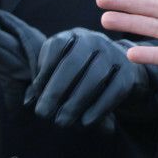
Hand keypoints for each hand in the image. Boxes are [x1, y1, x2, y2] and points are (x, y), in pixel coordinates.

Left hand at [24, 30, 141, 128]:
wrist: (119, 69)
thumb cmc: (81, 72)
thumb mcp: (61, 69)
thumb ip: (43, 82)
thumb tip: (29, 101)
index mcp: (73, 35)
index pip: (55, 48)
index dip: (43, 73)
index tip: (34, 96)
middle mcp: (94, 40)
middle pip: (73, 63)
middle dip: (55, 91)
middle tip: (43, 114)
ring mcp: (114, 55)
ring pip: (94, 78)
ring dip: (75, 102)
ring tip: (62, 121)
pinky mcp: (128, 73)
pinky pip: (113, 91)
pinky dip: (99, 108)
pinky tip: (85, 122)